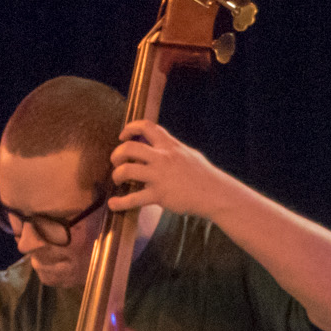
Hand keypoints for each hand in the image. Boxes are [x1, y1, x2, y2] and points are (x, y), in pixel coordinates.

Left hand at [109, 121, 237, 218]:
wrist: (216, 194)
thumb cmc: (204, 176)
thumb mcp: (189, 155)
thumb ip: (172, 149)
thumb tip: (160, 146)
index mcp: (170, 146)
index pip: (146, 126)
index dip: (130, 128)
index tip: (123, 136)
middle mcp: (163, 158)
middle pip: (129, 148)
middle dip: (117, 154)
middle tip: (117, 162)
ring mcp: (160, 177)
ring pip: (127, 170)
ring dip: (117, 175)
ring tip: (118, 180)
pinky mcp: (160, 195)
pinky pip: (133, 199)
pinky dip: (120, 202)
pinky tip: (113, 204)